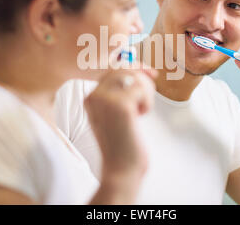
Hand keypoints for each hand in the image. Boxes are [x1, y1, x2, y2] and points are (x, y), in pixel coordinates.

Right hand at [84, 64, 156, 180]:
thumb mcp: (117, 113)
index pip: (113, 70)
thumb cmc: (123, 144)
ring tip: (141, 111)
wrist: (121, 169)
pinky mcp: (121, 105)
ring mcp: (105, 99)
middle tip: (143, 103)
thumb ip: (122, 92)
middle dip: (142, 82)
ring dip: (146, 93)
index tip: (150, 75)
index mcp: (90, 98)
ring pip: (135, 76)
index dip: (134, 69)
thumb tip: (144, 69)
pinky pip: (143, 88)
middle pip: (124, 69)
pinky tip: (140, 116)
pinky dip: (148, 102)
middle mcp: (93, 96)